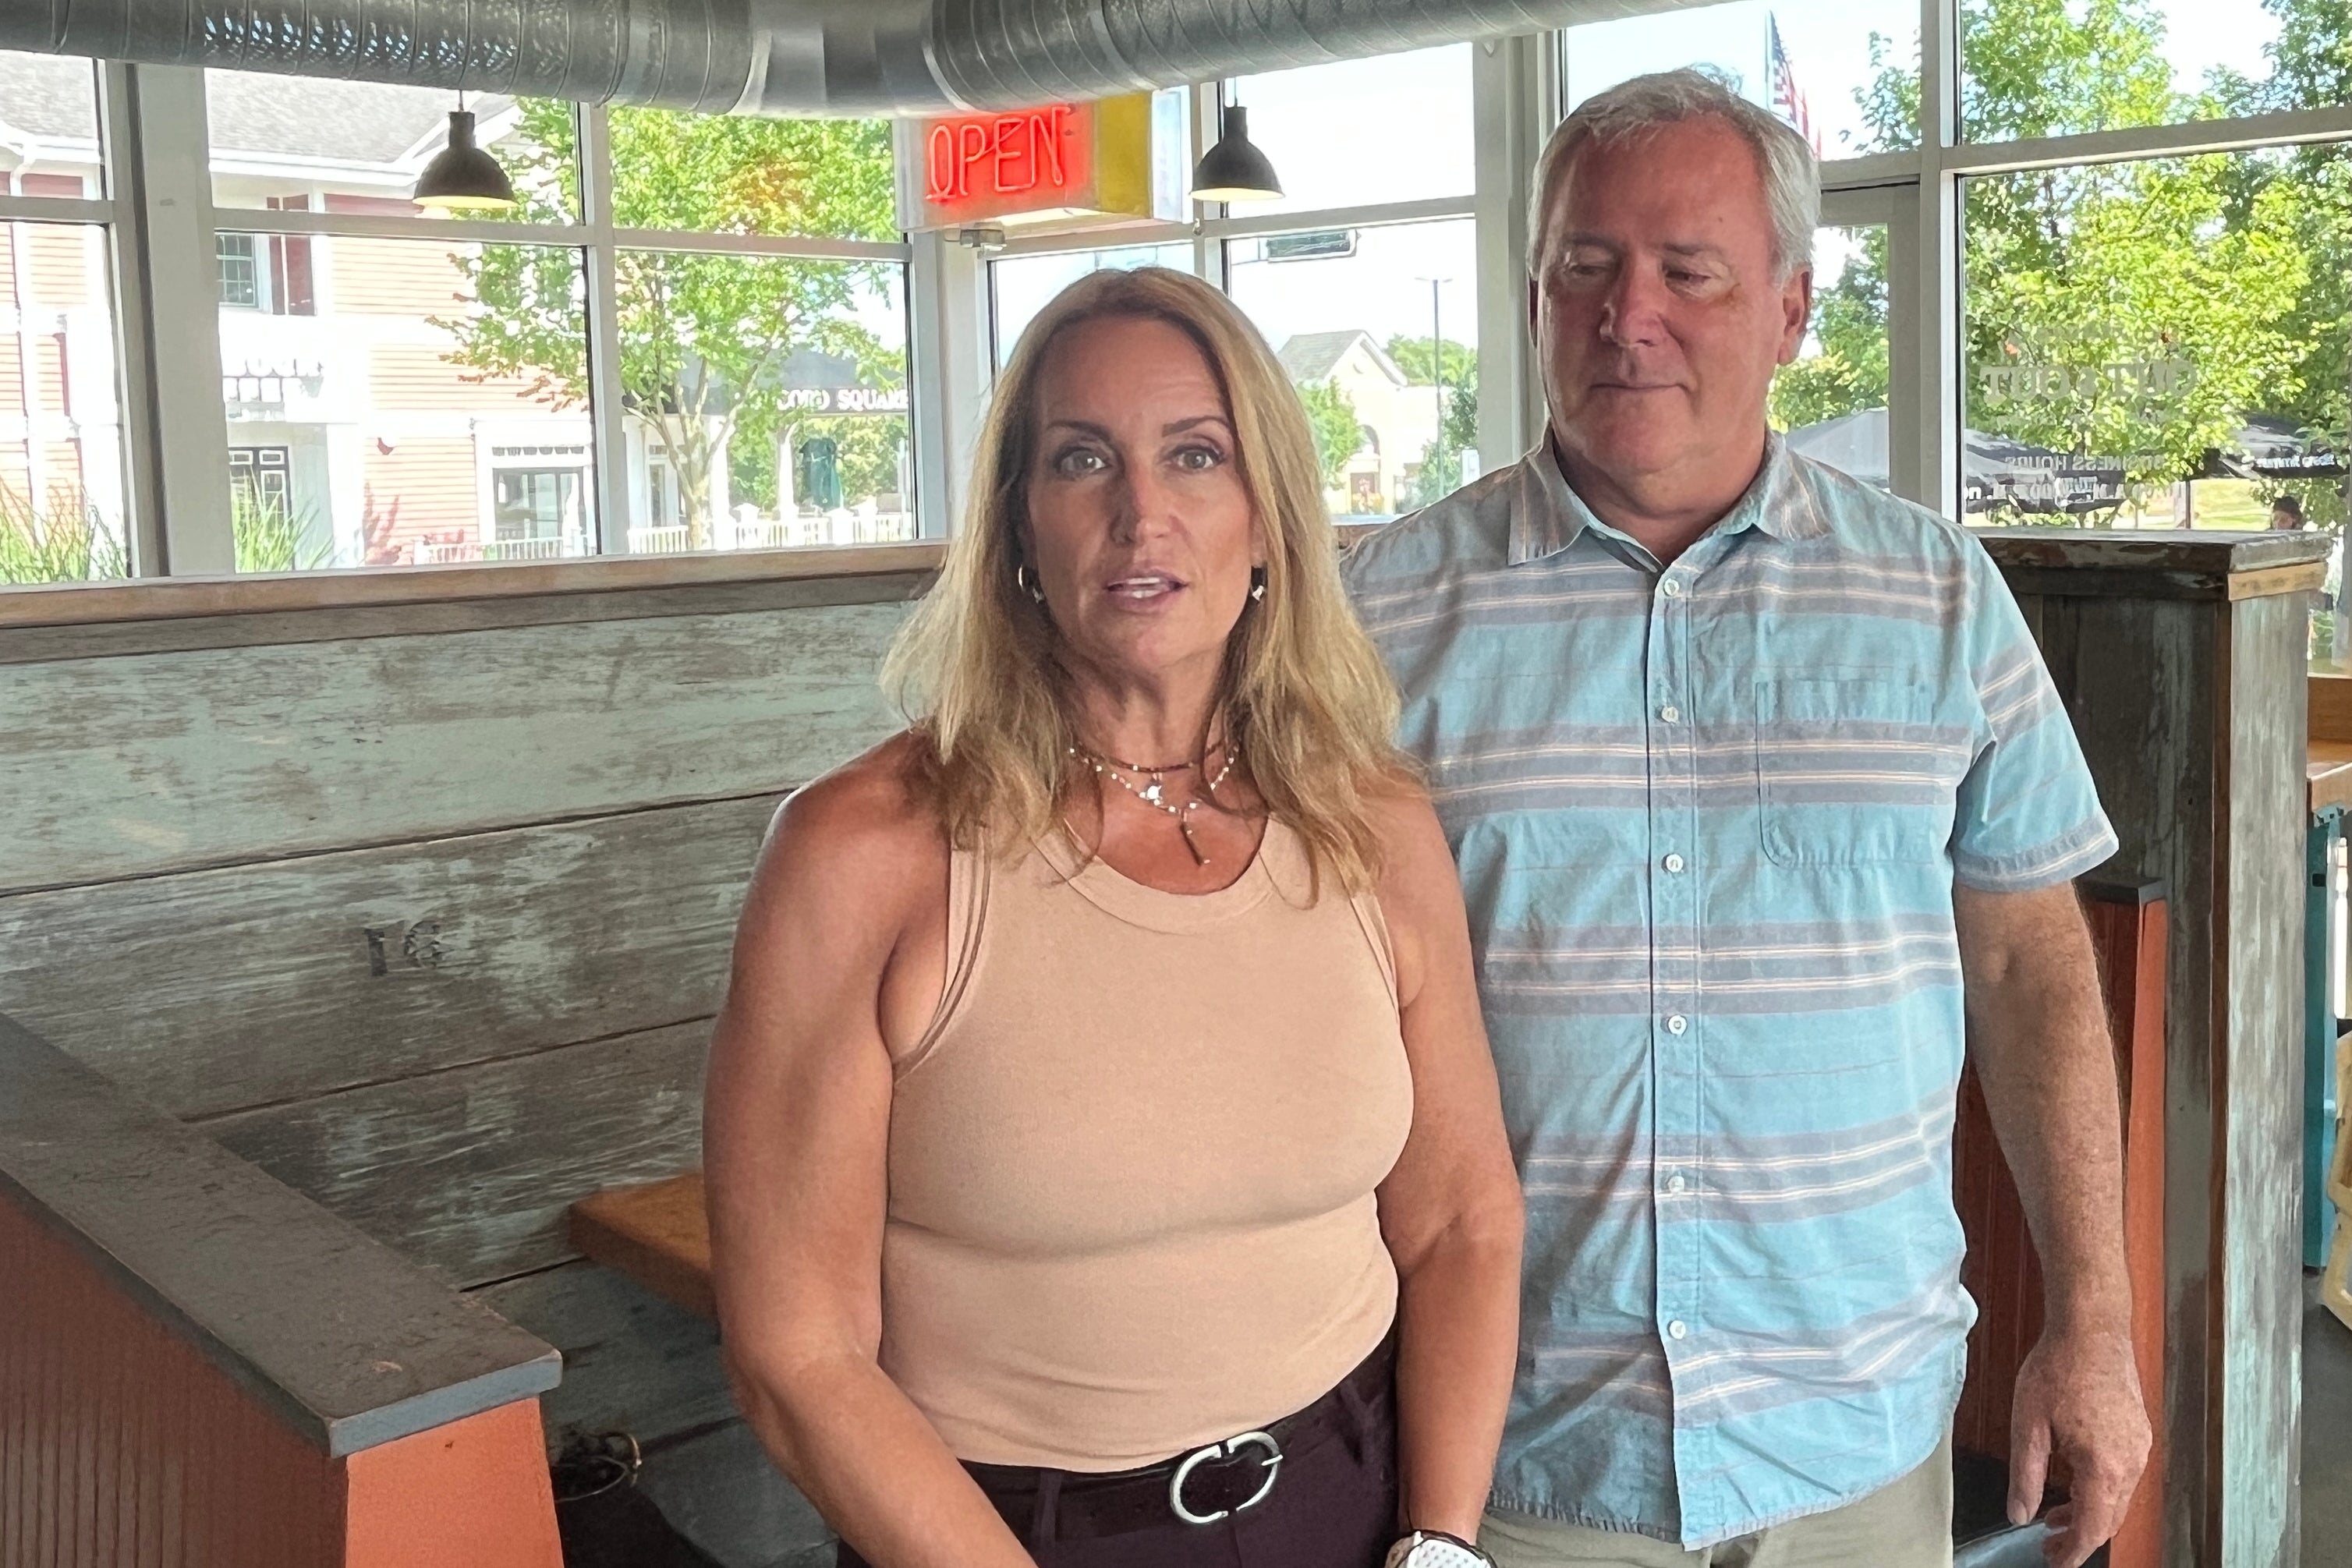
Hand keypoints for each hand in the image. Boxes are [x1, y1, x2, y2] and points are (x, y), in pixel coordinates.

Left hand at [2007, 1324, 2151, 1567]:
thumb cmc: (2059, 1366)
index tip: (2054, 1561)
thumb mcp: (2028, 1424)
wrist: (2092, 1327)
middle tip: (2050, 1545)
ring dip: (2089, 1512)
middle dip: (2080, 1537)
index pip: (2093, 1527)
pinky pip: (2122, 1475)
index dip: (2073, 1551)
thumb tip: (2019, 1513)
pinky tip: (2074, 1481)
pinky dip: (2100, 1489)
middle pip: (2109, 1518)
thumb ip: (2026, 1475)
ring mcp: (2140, 1447)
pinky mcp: (2138, 1433)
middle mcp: (2131, 1461)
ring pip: (2118, 1498)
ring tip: (2055, 1516)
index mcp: (2105, 1465)